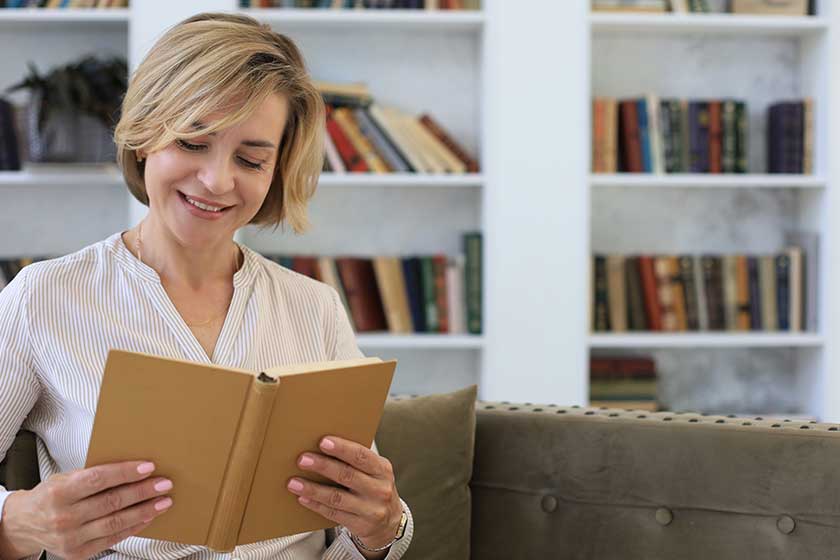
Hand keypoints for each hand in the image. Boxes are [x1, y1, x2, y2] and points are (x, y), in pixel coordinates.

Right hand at [0, 460, 173, 559]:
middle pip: (111, 502)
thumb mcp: (65, 478)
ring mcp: (71, 537)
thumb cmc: (50, 495)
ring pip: (116, 522)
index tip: (149, 467)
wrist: (24, 524)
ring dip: (144, 511)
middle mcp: (64, 516)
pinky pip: (113, 538)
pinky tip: (148, 517)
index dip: (126, 472)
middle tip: (164, 483)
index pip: (98, 479)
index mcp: (60, 492)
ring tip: (164, 501)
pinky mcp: (78, 553)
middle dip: (143, 492)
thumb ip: (93, 475)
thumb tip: (132, 467)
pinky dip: (134, 527)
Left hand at [287, 436, 402, 552]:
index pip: (361, 456)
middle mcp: (380, 489)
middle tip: (302, 459)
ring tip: (294, 482)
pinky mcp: (361, 525)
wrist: (390, 523)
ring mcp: (371, 509)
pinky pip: (334, 514)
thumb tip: (322, 446)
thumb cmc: (374, 488)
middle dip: (323, 466)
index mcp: (382, 469)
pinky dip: (316, 505)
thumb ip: (356, 461)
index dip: (342, 448)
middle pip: (347, 475)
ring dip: (313, 489)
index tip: (322, 441)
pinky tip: (302, 498)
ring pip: (337, 498)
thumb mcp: (374, 472)